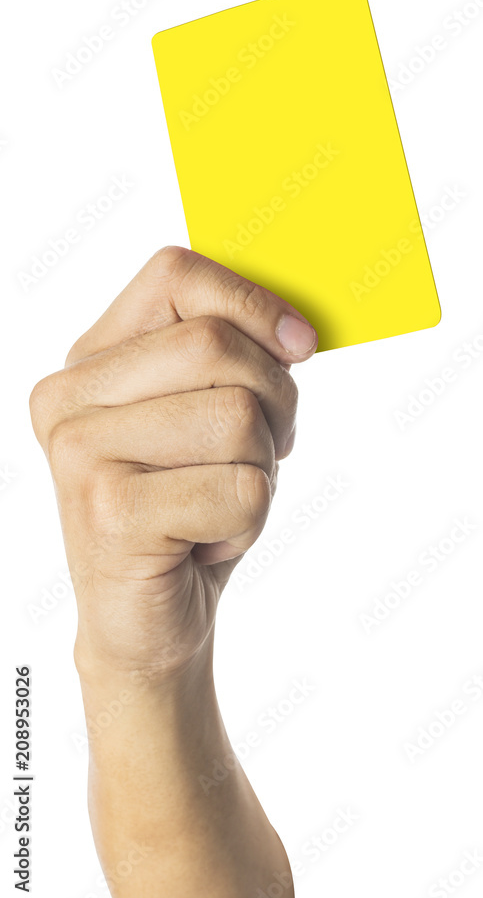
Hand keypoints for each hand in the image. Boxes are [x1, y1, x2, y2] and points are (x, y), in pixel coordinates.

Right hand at [29, 247, 316, 680]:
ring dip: (261, 469)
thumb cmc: (187, 510)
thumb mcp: (208, 417)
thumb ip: (231, 358)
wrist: (147, 622)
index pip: (175, 275)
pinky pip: (241, 489)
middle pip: (215, 346)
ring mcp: (80, 452)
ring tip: (221, 503)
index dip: (252, 301)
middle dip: (274, 402)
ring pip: (238, 416)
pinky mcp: (109, 511)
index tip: (300, 346)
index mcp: (90, 360)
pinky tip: (205, 543)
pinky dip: (249, 522)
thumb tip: (295, 330)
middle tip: (262, 452)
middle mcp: (68, 397)